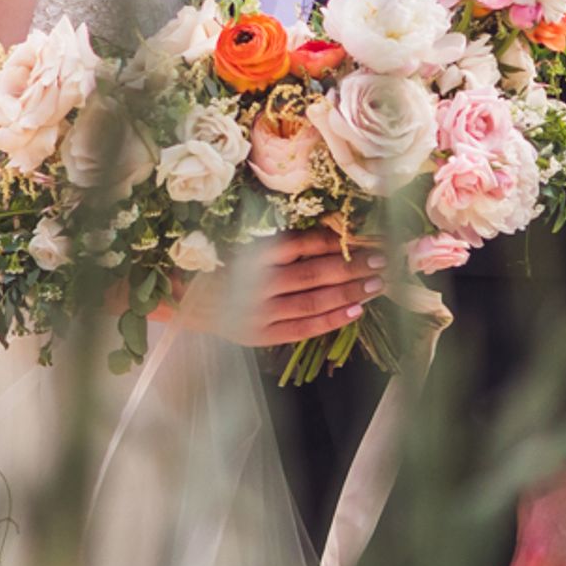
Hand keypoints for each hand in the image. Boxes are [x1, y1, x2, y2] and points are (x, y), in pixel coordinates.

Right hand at [162, 232, 376, 347]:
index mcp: (250, 254)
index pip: (301, 244)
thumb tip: (328, 230)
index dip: (335, 241)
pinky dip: (332, 320)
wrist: (183, 301)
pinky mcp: (262, 335)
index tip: (364, 236)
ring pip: (315, 301)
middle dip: (353, 266)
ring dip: (350, 292)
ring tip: (377, 284)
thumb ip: (279, 241)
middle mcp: (256, 283)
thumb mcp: (241, 243)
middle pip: (315, 274)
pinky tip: (355, 311)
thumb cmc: (217, 265)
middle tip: (383, 260)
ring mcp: (260, 312)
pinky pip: (304, 328)